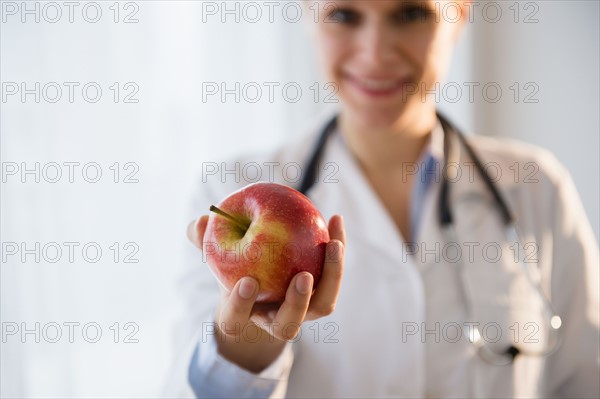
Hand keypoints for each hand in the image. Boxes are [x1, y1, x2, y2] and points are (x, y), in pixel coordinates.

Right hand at [187, 214, 345, 342]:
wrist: (262, 283)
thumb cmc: (234, 266)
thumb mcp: (216, 254)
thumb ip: (203, 241)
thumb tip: (198, 222)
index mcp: (242, 316)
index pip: (237, 318)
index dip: (241, 303)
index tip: (248, 281)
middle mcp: (275, 320)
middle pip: (288, 325)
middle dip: (297, 303)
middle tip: (303, 276)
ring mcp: (302, 311)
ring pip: (322, 305)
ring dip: (331, 276)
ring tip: (333, 244)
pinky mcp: (321, 294)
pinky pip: (333, 277)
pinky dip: (337, 251)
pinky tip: (335, 220)